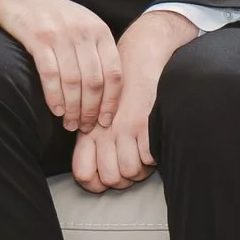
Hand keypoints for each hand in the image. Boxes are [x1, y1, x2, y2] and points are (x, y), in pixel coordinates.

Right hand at [0, 0, 122, 132]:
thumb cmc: (50, 16)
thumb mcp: (81, 25)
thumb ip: (95, 50)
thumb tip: (108, 89)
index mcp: (100, 31)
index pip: (114, 73)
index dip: (111, 101)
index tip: (105, 121)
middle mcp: (84, 31)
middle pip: (95, 81)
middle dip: (90, 110)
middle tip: (83, 127)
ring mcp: (61, 34)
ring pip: (74, 81)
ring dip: (72, 108)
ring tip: (68, 123)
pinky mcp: (38, 37)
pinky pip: (51, 74)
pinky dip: (54, 96)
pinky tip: (54, 109)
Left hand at [71, 9, 197, 190]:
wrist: (140, 55)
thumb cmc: (123, 87)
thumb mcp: (101, 112)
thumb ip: (94, 140)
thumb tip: (95, 175)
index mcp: (89, 131)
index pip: (84, 175)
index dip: (97, 184)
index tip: (109, 177)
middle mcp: (102, 132)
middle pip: (111, 178)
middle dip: (126, 178)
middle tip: (134, 165)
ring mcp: (122, 128)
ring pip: (131, 171)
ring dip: (143, 168)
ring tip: (146, 155)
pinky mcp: (143, 122)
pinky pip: (149, 157)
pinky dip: (155, 156)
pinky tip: (155, 144)